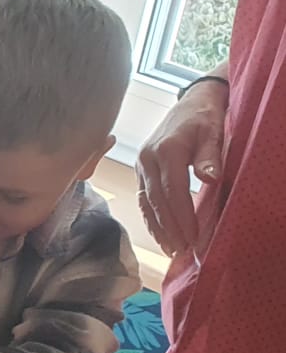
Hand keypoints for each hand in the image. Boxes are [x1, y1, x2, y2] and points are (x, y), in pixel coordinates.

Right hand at [136, 77, 226, 255]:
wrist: (192, 102)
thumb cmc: (206, 118)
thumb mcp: (213, 132)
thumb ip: (209, 157)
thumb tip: (210, 179)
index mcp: (165, 151)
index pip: (173, 191)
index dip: (182, 217)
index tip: (192, 238)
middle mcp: (147, 159)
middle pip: (157, 201)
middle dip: (170, 228)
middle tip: (182, 251)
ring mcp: (140, 165)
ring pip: (147, 202)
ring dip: (158, 227)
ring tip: (170, 249)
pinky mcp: (140, 169)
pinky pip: (144, 198)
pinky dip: (151, 217)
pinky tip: (160, 233)